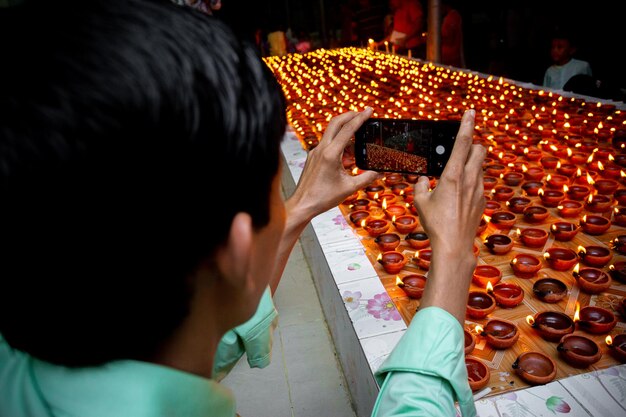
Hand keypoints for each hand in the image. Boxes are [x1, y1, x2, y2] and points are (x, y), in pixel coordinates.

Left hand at [288, 108, 380, 220]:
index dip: (360, 118)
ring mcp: (315, 152)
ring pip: (330, 132)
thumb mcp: (349, 188)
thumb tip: (379, 173)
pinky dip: (338, 142)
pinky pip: (326, 143)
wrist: (302, 204)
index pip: (348, 129)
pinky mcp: (312, 157)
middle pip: (335, 122)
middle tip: (362, 113)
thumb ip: (366, 178)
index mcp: (331, 154)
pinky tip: (346, 152)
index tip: (369, 110)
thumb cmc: (322, 198)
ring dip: (344, 129)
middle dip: (350, 115)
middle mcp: (321, 149)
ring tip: (357, 136)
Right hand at [412, 109, 484, 259]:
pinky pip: (480, 182)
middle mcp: (470, 179)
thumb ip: (420, 185)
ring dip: (472, 163)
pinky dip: (472, 180)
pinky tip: (460, 193)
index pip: (463, 142)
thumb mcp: (420, 202)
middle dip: (473, 144)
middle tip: (461, 148)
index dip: (467, 124)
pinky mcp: (482, 200)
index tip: (470, 112)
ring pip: (481, 166)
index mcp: (453, 175)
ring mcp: (479, 189)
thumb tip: (422, 180)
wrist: (454, 245)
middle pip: (479, 149)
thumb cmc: (435, 223)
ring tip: (457, 174)